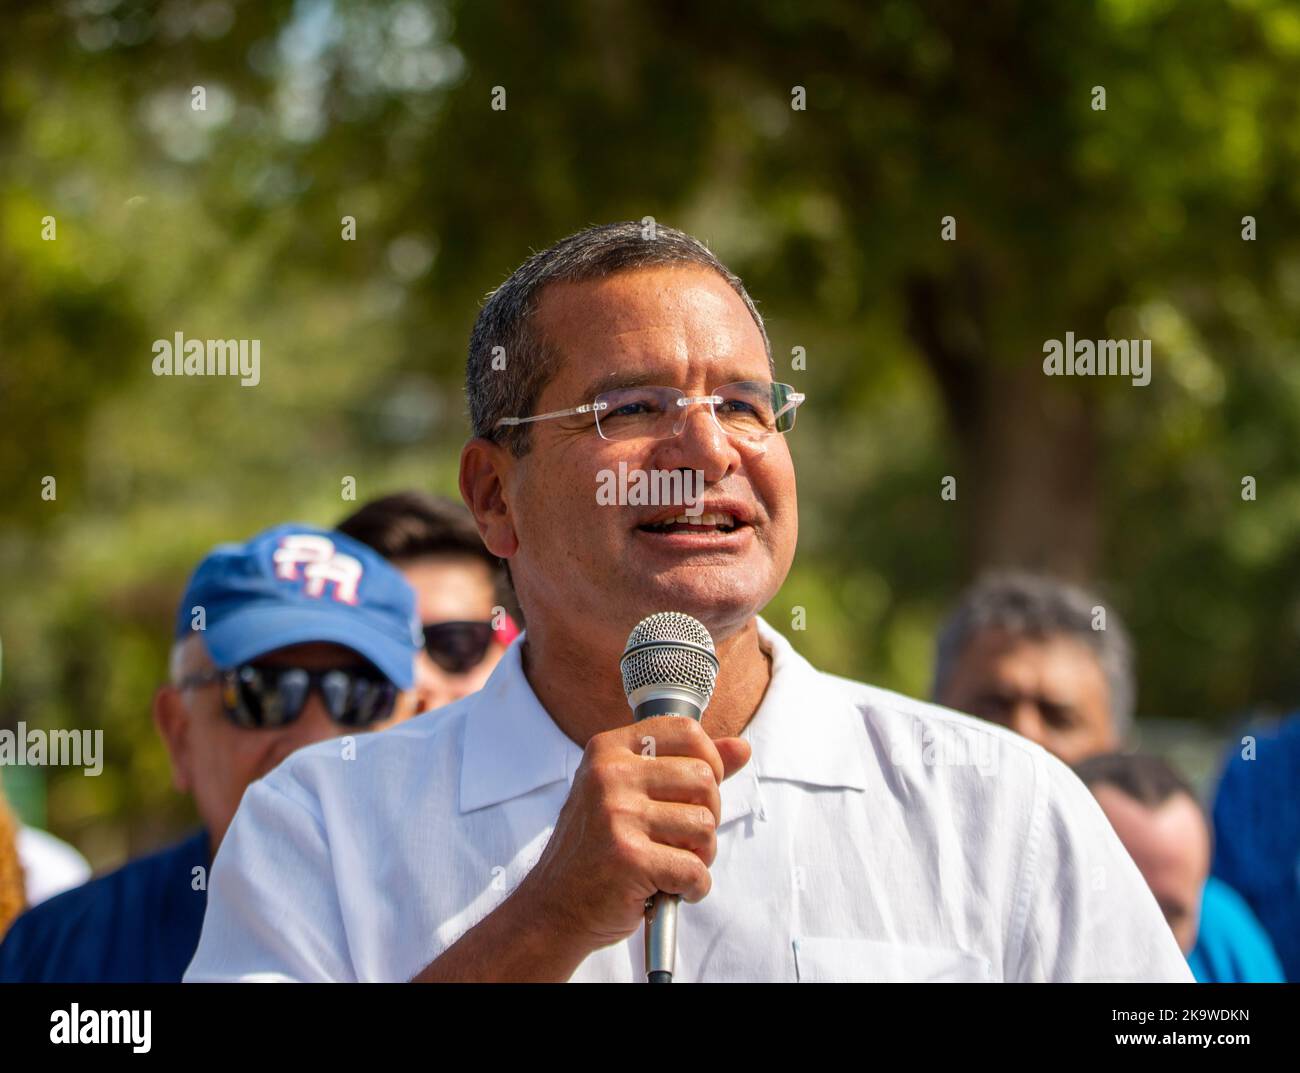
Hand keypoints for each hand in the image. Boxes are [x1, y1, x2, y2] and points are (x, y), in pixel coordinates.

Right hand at [517, 715, 751, 955]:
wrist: (555, 907)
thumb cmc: (598, 848)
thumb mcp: (631, 793)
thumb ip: (686, 767)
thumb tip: (742, 749)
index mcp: (609, 750)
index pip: (686, 731)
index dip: (708, 761)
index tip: (697, 789)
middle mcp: (610, 775)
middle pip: (704, 779)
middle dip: (707, 815)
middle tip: (681, 838)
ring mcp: (617, 815)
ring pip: (705, 825)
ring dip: (700, 855)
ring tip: (671, 864)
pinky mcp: (629, 858)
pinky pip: (695, 869)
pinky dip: (693, 887)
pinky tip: (670, 889)